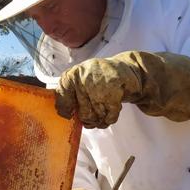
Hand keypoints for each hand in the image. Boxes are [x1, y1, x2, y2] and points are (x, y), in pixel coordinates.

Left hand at [55, 51, 189, 127]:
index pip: (62, 95)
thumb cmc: (100, 78)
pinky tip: (112, 110)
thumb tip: (63, 113)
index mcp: (73, 74)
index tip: (68, 114)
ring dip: (100, 119)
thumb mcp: (82, 78)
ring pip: (94, 117)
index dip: (64, 108)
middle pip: (81, 113)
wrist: (127, 70)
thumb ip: (71, 92)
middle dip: (88, 118)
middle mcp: (83, 78)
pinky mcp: (112, 94)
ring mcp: (98, 86)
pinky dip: (110, 118)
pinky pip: (108, 117)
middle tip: (94, 113)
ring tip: (104, 109)